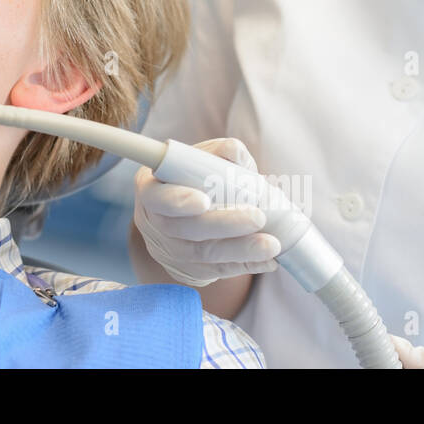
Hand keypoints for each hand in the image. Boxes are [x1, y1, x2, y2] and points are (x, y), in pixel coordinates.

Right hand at [133, 137, 280, 286]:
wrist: (195, 210)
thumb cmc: (199, 178)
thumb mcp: (205, 158)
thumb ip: (220, 154)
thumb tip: (234, 151)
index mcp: (150, 188)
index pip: (156, 197)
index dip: (177, 200)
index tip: (205, 200)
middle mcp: (153, 222)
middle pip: (183, 229)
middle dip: (223, 225)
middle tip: (258, 217)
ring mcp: (168, 250)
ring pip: (202, 254)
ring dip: (240, 250)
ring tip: (272, 244)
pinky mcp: (187, 270)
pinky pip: (216, 271)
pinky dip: (245, 265)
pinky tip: (268, 260)